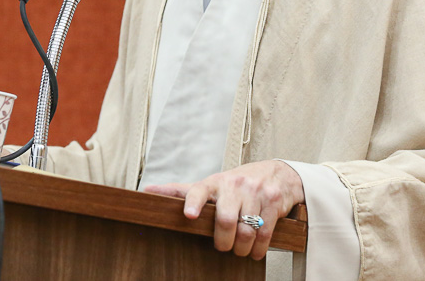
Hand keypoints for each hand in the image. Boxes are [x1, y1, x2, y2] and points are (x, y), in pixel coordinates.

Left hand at [144, 160, 304, 259]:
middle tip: (224, 247)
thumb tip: (147, 191)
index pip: (199, 189)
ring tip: (240, 250)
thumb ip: (181, 191)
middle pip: (225, 219)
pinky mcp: (273, 201)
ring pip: (246, 230)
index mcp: (215, 182)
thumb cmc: (237, 184)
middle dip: (224, 241)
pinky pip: (265, 232)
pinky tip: (255, 250)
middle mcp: (235, 184)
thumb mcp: (210, 185)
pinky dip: (259, 248)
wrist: (277, 174)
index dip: (193, 202)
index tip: (189, 215)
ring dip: (242, 248)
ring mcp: (255, 191)